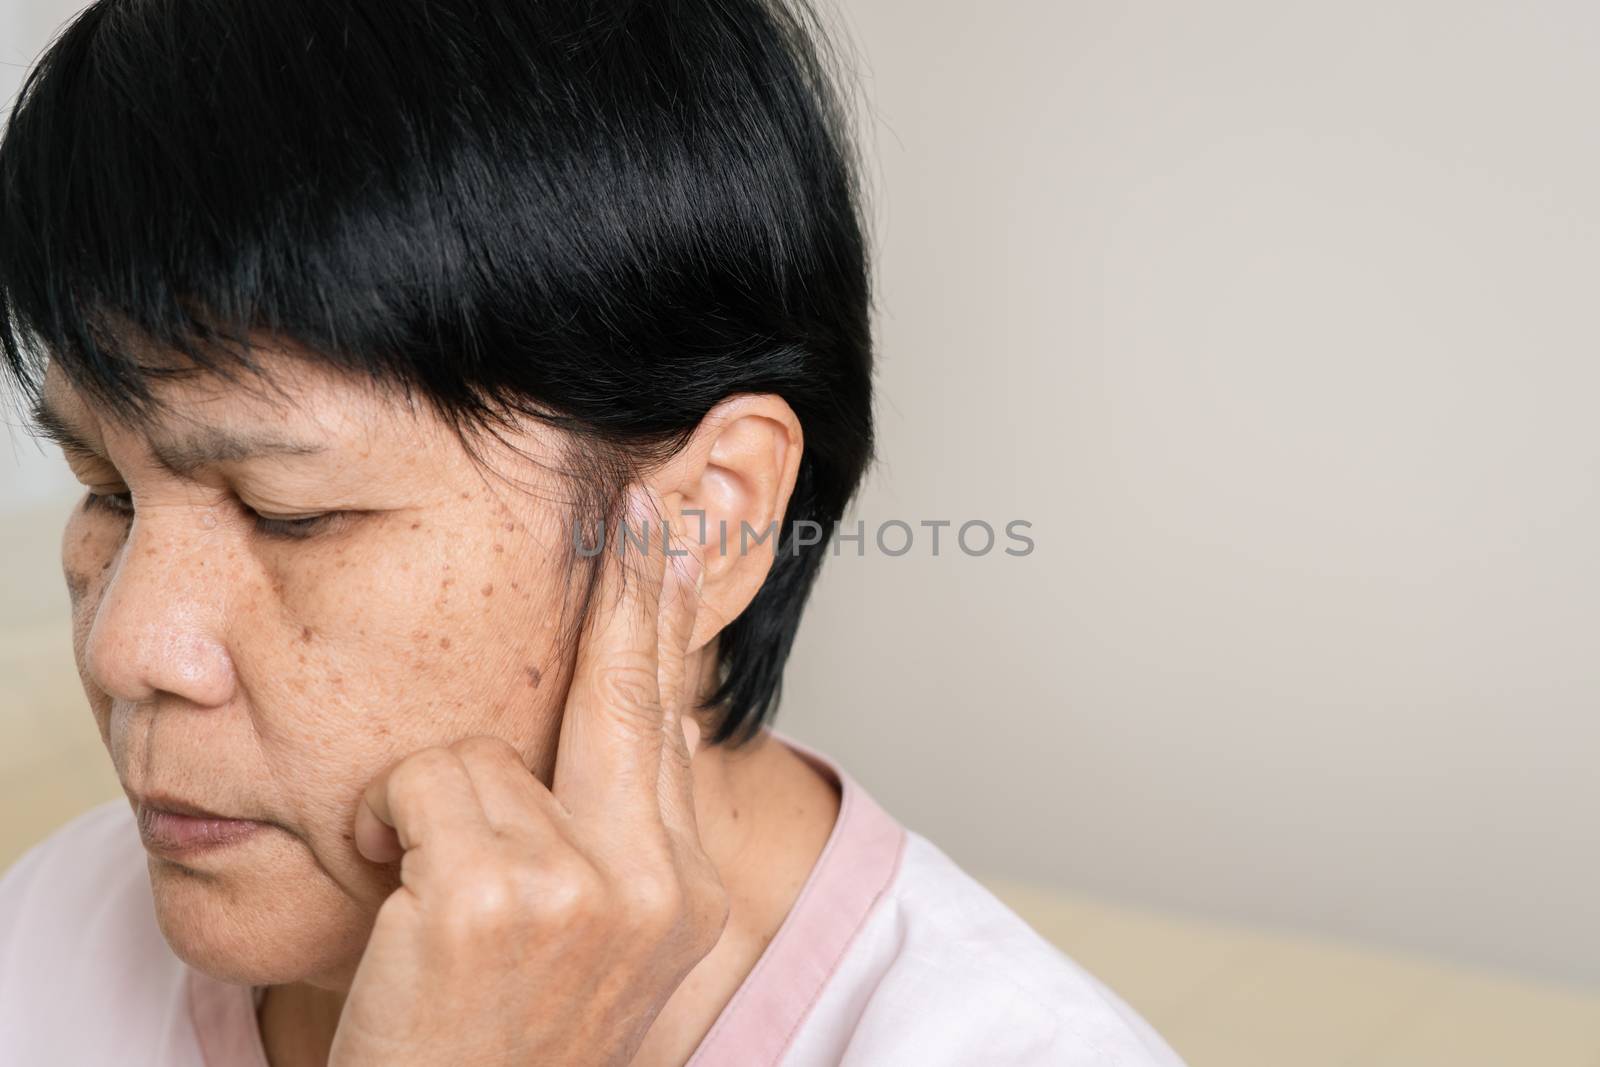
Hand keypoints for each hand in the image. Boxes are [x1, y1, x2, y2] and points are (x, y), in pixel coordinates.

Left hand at [328, 487, 727, 1065]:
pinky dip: (387, 831)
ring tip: (423, 910)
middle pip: (631, 691)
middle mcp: (659, 889)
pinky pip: (424, 782)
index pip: (674, 727)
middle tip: (649, 497)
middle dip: (637, 582)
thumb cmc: (490, 1049)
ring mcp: (588, 891)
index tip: (680, 535)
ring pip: (482, 749)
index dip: (671, 623)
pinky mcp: (497, 894)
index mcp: (686, 900)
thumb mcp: (586, 946)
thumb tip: (662, 708)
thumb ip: (622, 831)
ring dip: (429, 812)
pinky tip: (399, 915)